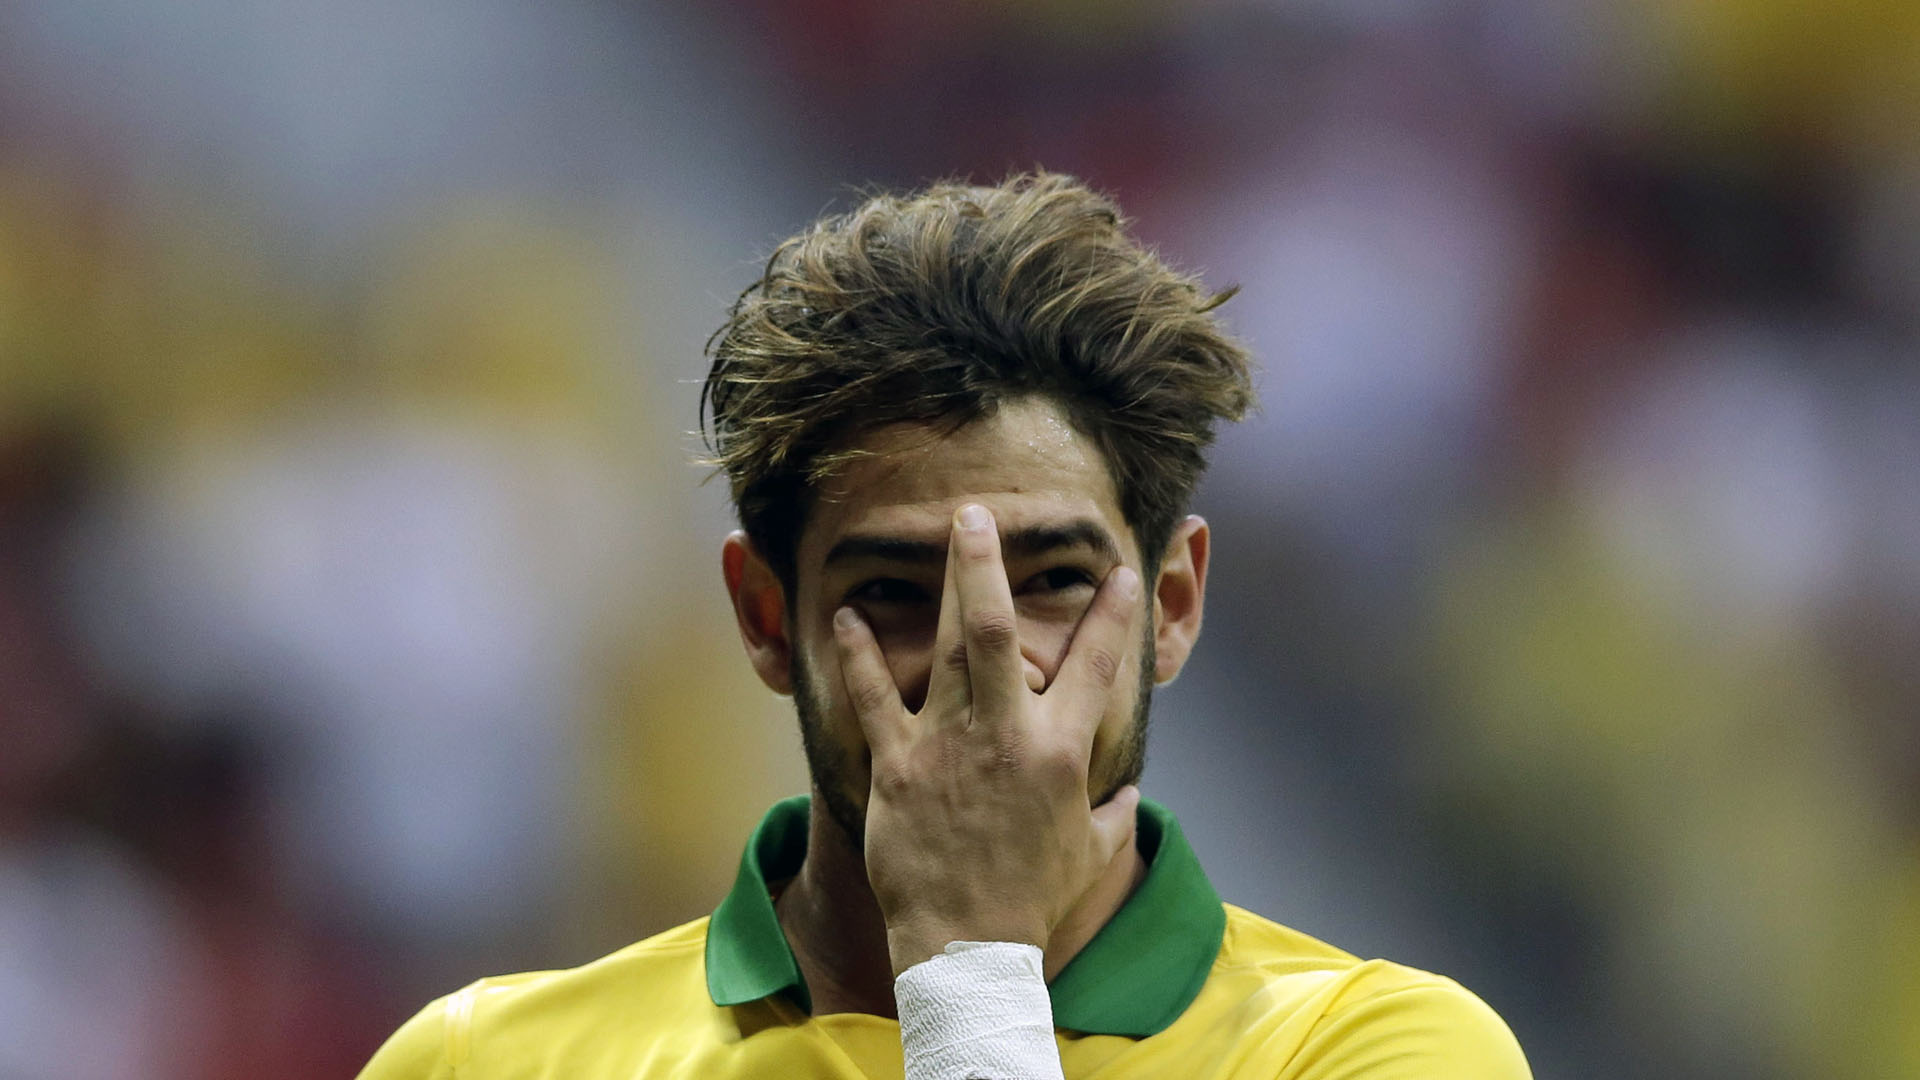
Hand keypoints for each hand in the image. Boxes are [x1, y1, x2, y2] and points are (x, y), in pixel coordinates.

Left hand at [833, 503, 1143, 975]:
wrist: (969, 948)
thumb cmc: (1033, 903)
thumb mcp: (1091, 856)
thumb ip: (1114, 817)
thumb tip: (1130, 798)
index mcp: (1061, 750)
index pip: (1098, 665)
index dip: (1115, 615)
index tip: (1121, 571)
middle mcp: (1007, 732)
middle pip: (1002, 628)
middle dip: (989, 566)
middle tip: (978, 515)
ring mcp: (948, 744)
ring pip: (948, 645)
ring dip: (945, 585)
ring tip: (942, 533)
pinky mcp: (898, 766)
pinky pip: (875, 698)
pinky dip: (861, 654)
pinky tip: (846, 615)